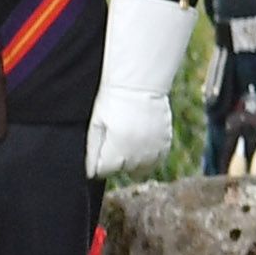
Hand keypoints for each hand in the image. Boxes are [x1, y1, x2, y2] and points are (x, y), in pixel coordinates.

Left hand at [83, 0, 196, 178]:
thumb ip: (93, 150)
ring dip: (133, 160)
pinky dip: (148, 155)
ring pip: (141, 168)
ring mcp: (153, 150)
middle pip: (122, 170)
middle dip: (115, 161)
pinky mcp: (165, 143)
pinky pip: (156, 159)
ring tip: (127, 141)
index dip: (96, 161)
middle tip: (113, 138)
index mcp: (116, 150)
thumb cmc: (112, 100)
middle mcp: (137, 154)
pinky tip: (141, 140)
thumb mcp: (96, 124)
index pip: (102, 171)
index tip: (97, 147)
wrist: (140, 83)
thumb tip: (90, 172)